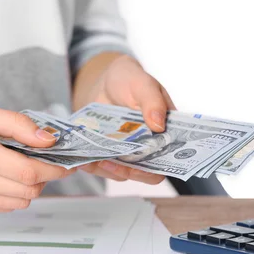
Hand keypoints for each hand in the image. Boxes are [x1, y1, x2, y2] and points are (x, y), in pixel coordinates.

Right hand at [0, 95, 74, 213]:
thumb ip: (17, 125)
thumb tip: (50, 139)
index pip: (27, 172)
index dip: (53, 169)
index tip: (65, 162)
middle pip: (26, 191)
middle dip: (42, 177)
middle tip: (41, 158)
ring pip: (17, 203)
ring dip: (27, 186)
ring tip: (15, 164)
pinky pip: (1, 207)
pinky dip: (9, 193)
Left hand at [75, 54, 175, 183]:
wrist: (104, 82)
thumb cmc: (129, 80)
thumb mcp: (143, 85)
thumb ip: (152, 101)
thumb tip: (159, 125)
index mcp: (163, 133)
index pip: (168, 158)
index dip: (163, 166)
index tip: (151, 167)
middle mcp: (145, 148)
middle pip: (144, 173)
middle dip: (133, 172)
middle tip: (120, 165)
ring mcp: (124, 153)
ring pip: (120, 172)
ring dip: (111, 170)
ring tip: (101, 160)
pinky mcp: (104, 153)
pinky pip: (99, 166)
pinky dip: (92, 164)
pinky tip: (84, 159)